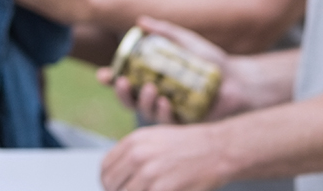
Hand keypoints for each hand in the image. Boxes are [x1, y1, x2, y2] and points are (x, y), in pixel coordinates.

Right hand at [96, 17, 251, 123]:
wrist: (239, 80)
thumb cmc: (213, 62)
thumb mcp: (186, 42)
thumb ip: (165, 31)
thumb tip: (140, 21)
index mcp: (153, 78)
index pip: (126, 81)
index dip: (111, 79)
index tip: (103, 74)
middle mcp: (158, 97)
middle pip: (130, 100)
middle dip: (121, 94)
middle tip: (123, 82)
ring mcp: (170, 112)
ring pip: (146, 112)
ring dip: (144, 102)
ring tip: (152, 88)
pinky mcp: (185, 125)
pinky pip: (168, 123)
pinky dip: (164, 114)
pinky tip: (167, 103)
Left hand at [100, 122, 233, 190]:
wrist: (216, 150)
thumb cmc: (186, 146)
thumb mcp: (153, 138)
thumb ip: (132, 153)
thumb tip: (113, 174)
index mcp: (133, 142)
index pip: (105, 168)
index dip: (108, 182)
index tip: (114, 188)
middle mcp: (138, 156)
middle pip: (111, 185)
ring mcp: (150, 174)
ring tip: (147, 190)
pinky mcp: (164, 189)